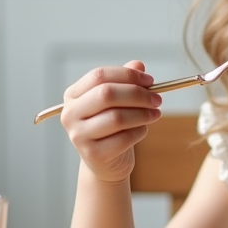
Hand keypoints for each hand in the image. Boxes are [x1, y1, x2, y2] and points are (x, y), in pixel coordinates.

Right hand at [59, 60, 161, 182]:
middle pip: (107, 94)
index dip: (127, 75)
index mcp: (73, 95)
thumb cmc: (111, 127)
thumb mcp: (116, 101)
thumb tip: (138, 65)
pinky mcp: (92, 154)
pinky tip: (142, 130)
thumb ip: (125, 81)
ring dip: (143, 114)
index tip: (150, 81)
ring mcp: (78, 135)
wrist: (105, 161)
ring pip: (117, 117)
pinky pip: (123, 138)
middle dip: (138, 94)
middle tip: (157, 99)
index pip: (99, 75)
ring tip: (155, 114)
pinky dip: (139, 132)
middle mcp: (70, 114)